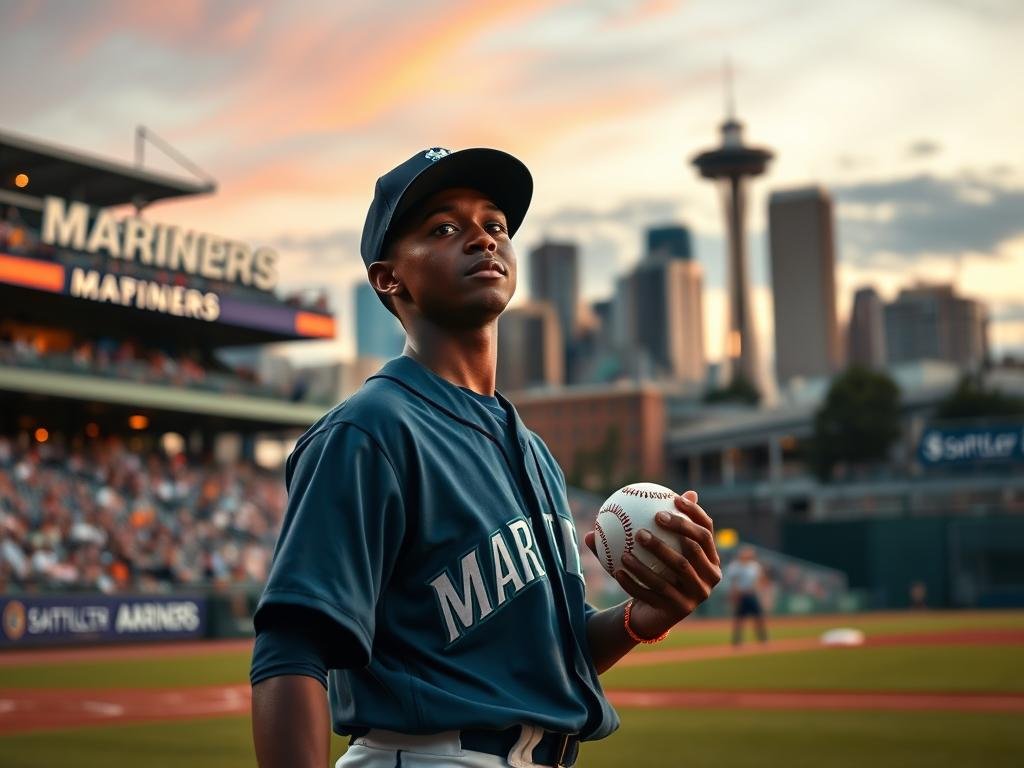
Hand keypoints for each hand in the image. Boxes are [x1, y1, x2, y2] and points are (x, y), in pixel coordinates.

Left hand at [585, 490, 721, 639]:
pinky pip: (654, 593)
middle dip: (675, 531)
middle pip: (694, 549)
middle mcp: (710, 577)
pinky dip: (634, 582)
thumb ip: (652, 525)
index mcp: (710, 559)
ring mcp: (696, 596)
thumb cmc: (655, 572)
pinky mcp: (679, 611)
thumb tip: (641, 490)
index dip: (694, 513)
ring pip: (675, 572)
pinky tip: (617, 570)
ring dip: (651, 558)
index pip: (706, 531)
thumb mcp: (655, 550)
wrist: (652, 613)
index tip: (674, 498)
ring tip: (626, 549)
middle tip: (650, 520)